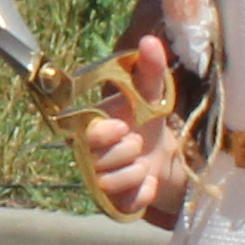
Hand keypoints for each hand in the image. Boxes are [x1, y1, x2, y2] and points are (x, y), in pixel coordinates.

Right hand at [71, 31, 183, 226]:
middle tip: (136, 142)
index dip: (104, 133)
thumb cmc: (145, 118)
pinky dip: (142, 193)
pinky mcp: (115, 203)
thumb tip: (149, 40)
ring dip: (136, 171)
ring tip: (142, 162)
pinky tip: (149, 181)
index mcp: (89, 129)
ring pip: (110, 183)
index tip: (123, 125)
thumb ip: (149, 69)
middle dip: (128, 150)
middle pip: (99, 161)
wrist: (160, 151)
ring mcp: (99, 182)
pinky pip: (125, 204)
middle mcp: (88, 157)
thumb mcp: (150, 93)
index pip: (84, 136)